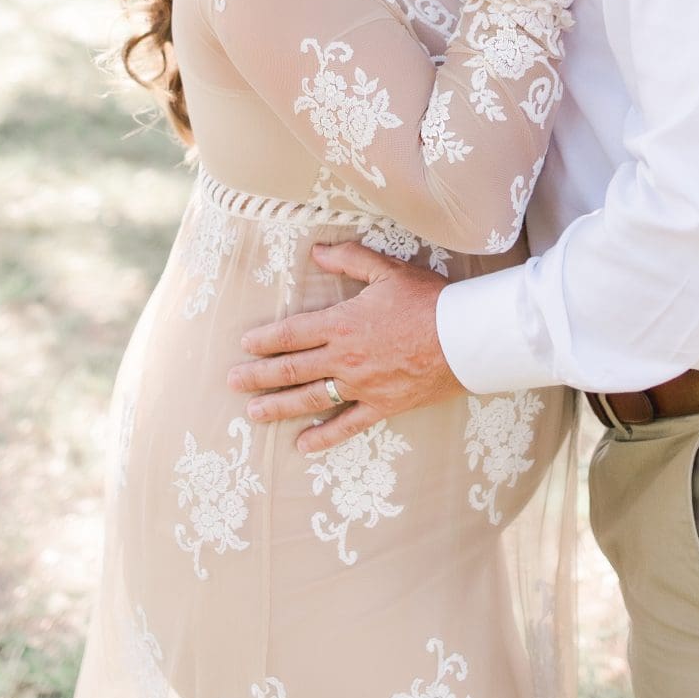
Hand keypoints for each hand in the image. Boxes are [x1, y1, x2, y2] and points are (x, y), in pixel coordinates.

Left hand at [227, 242, 463, 453]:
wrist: (465, 337)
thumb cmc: (428, 300)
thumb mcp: (387, 270)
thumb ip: (349, 260)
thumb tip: (316, 252)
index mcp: (342, 323)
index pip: (292, 333)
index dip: (265, 340)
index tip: (244, 346)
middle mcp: (345, 357)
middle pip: (292, 368)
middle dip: (259, 375)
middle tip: (233, 382)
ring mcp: (362, 385)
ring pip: (311, 399)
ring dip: (280, 406)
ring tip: (254, 413)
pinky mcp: (383, 405)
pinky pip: (348, 425)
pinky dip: (324, 437)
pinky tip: (303, 445)